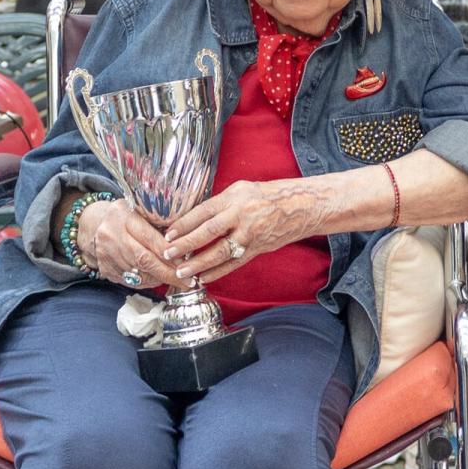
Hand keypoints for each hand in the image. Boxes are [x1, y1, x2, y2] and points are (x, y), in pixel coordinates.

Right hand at [77, 199, 185, 289]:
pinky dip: (149, 282)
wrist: (94, 225)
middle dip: (169, 272)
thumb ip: (161, 221)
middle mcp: (111, 236)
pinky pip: (131, 281)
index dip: (170, 252)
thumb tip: (187, 242)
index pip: (150, 238)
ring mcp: (106, 255)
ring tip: (179, 281)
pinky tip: (160, 280)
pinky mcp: (105, 269)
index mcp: (122, 216)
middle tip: (189, 281)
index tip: (188, 261)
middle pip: (144, 260)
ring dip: (161, 279)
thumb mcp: (142, 209)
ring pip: (139, 274)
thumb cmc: (127, 215)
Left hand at [161, 180, 321, 285]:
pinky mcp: (257, 249)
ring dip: (198, 264)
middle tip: (168, 254)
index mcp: (234, 197)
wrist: (299, 206)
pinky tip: (204, 278)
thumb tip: (194, 220)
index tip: (168, 234)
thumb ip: (219, 204)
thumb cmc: (267, 195)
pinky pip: (233, 263)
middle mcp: (241, 216)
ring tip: (182, 272)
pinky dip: (217, 272)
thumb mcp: (241, 190)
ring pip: (219, 252)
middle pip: (207, 233)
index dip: (183, 224)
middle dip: (185, 245)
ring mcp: (250, 234)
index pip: (202, 212)